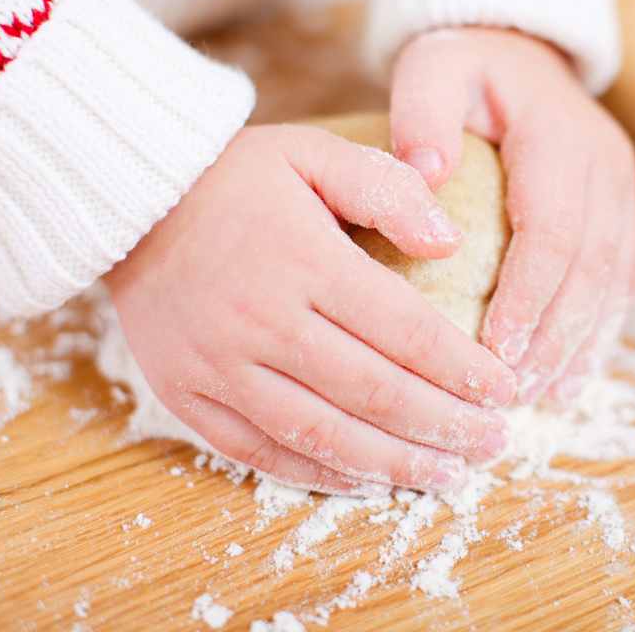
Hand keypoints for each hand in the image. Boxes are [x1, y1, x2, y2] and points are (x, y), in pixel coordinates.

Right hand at [105, 124, 516, 493]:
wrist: (128, 201)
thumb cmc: (234, 176)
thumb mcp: (314, 152)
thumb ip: (387, 188)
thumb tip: (450, 241)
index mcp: (304, 259)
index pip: (404, 330)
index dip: (463, 369)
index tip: (506, 389)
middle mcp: (262, 320)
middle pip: (373, 391)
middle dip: (445, 425)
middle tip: (495, 443)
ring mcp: (219, 365)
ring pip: (322, 434)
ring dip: (393, 463)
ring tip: (448, 475)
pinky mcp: (186, 394)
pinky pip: (259, 451)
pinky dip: (319, 474)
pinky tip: (368, 481)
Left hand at [389, 28, 634, 405]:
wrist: (519, 50)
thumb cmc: (466, 68)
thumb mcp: (434, 70)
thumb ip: (424, 115)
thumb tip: (424, 174)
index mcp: (560, 136)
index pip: (553, 230)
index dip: (528, 295)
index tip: (493, 349)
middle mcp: (606, 164)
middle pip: (591, 267)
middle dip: (555, 336)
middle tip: (512, 391)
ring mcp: (623, 190)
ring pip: (614, 280)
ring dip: (581, 344)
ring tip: (543, 397)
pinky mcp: (623, 211)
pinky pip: (622, 278)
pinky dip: (600, 330)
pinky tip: (572, 374)